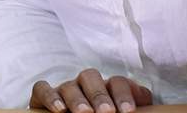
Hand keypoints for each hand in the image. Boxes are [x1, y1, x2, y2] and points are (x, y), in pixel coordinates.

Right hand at [28, 70, 153, 112]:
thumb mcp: (117, 111)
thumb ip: (128, 104)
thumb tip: (145, 99)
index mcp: (106, 88)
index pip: (117, 82)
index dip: (123, 94)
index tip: (128, 112)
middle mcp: (84, 85)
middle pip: (91, 77)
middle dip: (99, 95)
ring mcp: (63, 89)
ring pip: (69, 85)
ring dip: (77, 99)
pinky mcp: (41, 96)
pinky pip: (42, 88)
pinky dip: (50, 97)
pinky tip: (59, 110)